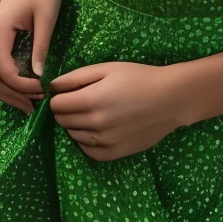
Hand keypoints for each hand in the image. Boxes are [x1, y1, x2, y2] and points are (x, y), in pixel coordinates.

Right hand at [0, 0, 61, 114]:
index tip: (44, 90)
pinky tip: (24, 89)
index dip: (22, 86)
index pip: (5, 70)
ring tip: (31, 103)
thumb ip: (40, 47)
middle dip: (13, 95)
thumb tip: (38, 77)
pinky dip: (8, 81)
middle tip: (35, 107)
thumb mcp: (47, 19)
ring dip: (9, 91)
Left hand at [47, 61, 186, 160]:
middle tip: (82, 101)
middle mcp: (95, 124)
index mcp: (91, 100)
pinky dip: (87, 141)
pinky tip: (98, 129)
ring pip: (73, 135)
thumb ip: (76, 77)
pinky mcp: (114, 153)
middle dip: (66, 110)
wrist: (170, 99)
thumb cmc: (138, 78)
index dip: (58, 97)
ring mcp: (105, 141)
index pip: (56, 106)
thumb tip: (52, 87)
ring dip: (76, 124)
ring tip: (94, 112)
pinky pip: (88, 151)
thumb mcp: (107, 68)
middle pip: (62, 121)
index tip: (68, 92)